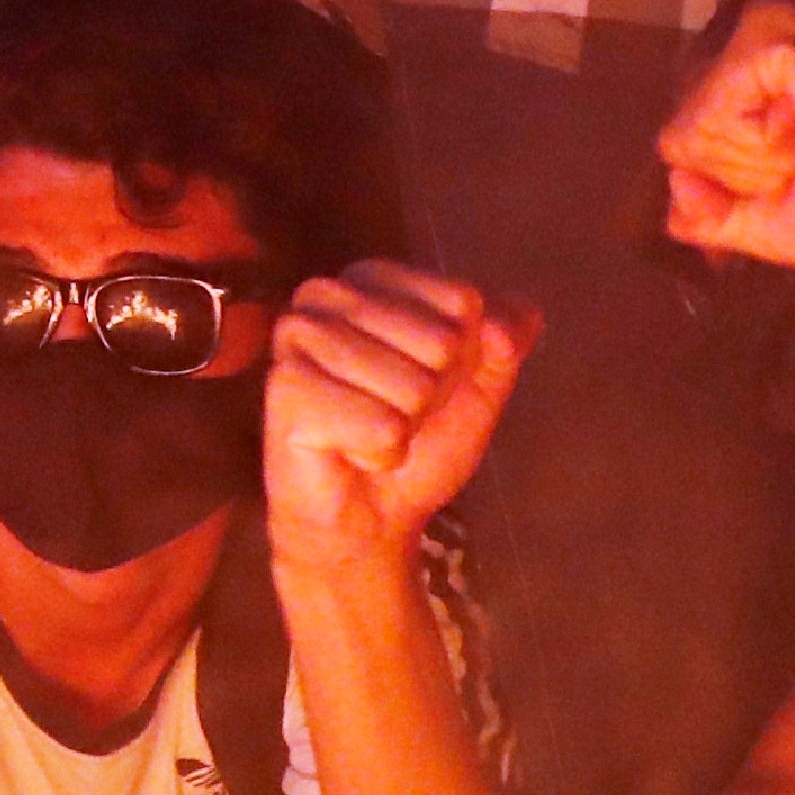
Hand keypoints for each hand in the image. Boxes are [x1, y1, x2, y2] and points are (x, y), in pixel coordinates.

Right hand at [266, 263, 531, 568]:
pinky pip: (379, 426)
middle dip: (432, 396)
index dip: (462, 359)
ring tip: (371, 433)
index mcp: (372, 277)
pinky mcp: (286, 389)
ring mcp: (298, 337)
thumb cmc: (418, 442)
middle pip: (440, 343)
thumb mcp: (482, 383)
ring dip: (406, 427)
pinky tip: (352, 454)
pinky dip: (380, 454)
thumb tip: (500, 330)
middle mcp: (327, 293)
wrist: (370, 517)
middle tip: (395, 415)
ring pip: (412, 387)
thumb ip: (508, 338)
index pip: (463, 303)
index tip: (426, 383)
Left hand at [655, 0, 794, 279]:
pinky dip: (758, 142)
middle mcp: (761, 56)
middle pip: (684, 135)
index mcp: (768, 96)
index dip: (735, 186)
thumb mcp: (785, 228)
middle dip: (742, 176)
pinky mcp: (777, 33)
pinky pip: (710, 110)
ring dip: (753, 162)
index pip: (690, 142)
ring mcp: (767, 35)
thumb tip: (673, 204)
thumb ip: (723, 217)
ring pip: (693, 123)